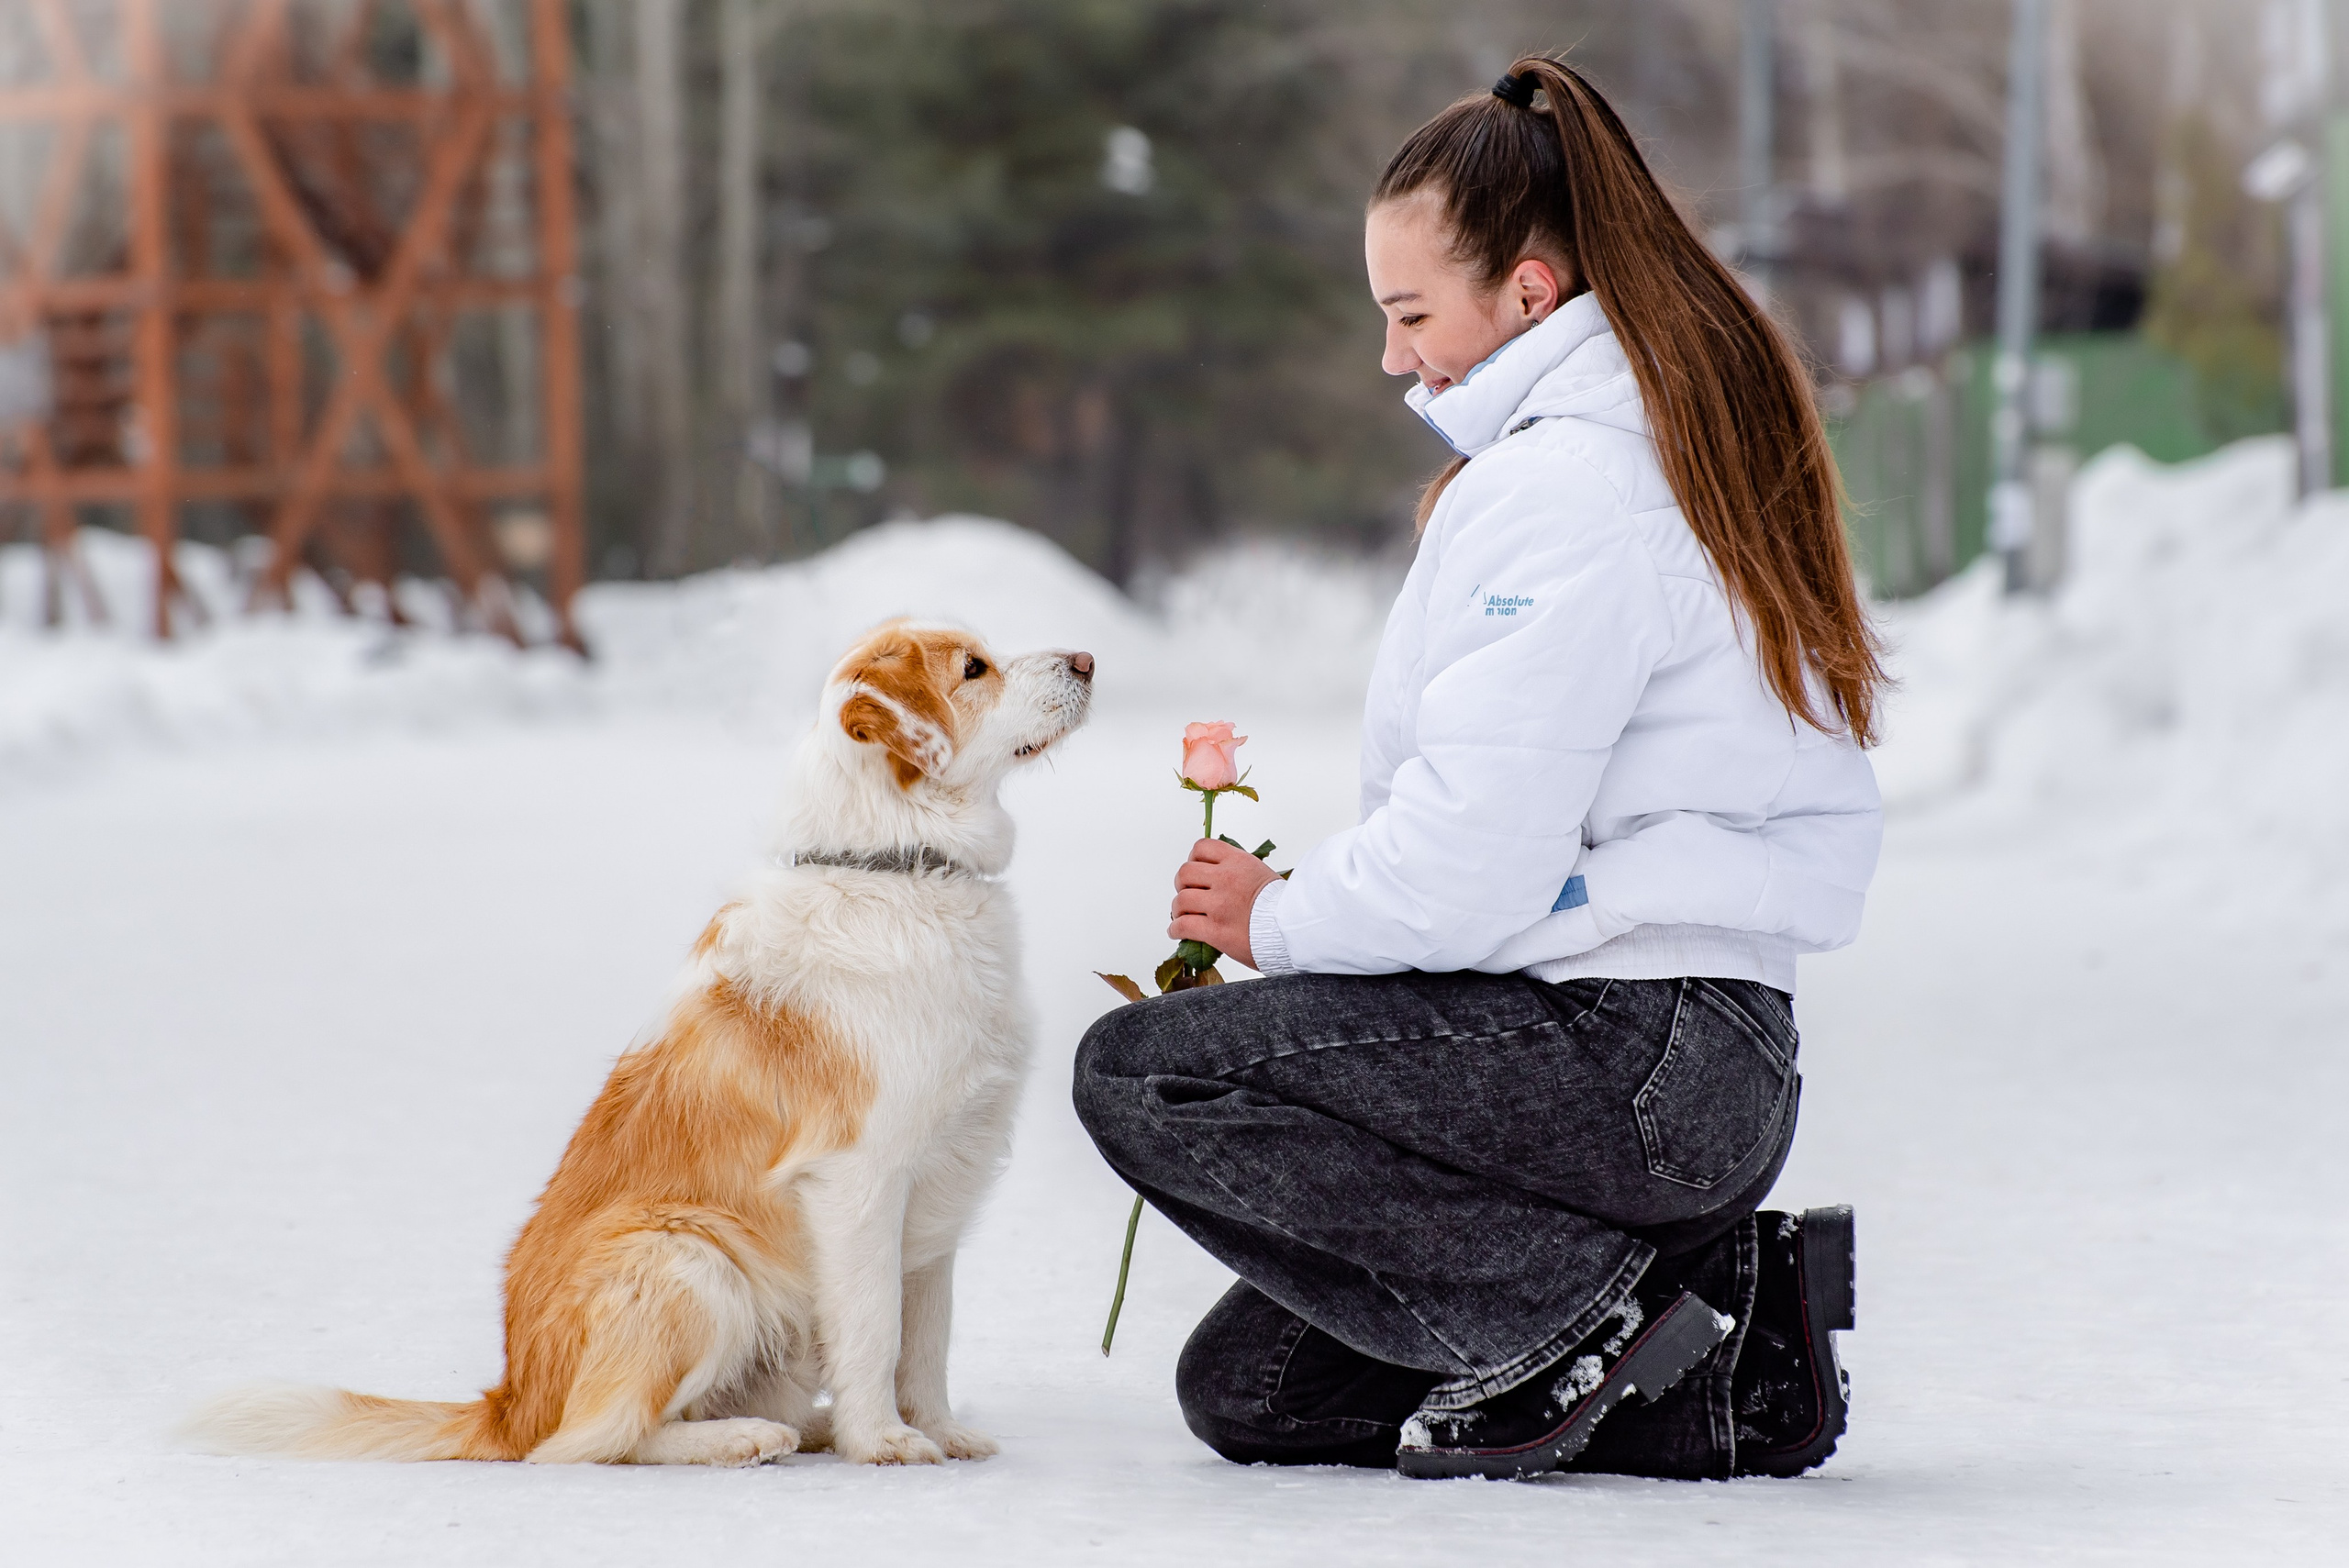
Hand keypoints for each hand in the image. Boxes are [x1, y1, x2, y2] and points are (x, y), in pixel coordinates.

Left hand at [1169, 838, 1279, 969]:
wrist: (1295, 930)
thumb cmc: (1284, 907)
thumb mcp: (1262, 874)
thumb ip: (1239, 871)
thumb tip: (1219, 875)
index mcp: (1238, 862)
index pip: (1202, 847)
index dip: (1193, 859)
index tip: (1196, 870)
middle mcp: (1226, 879)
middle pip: (1185, 873)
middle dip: (1183, 884)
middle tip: (1188, 893)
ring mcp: (1219, 905)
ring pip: (1181, 900)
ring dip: (1178, 909)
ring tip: (1182, 915)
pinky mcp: (1216, 930)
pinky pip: (1184, 926)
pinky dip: (1176, 929)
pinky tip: (1178, 932)